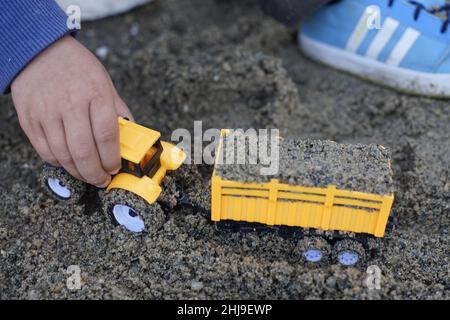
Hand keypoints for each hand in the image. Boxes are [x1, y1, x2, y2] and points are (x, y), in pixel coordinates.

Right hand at [11, 35, 132, 186]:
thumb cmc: (78, 68)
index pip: (106, 135)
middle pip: (84, 151)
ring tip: (88, 174)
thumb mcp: (105, 84)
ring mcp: (47, 112)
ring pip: (63, 155)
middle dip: (95, 173)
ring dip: (78, 172)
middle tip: (102, 180)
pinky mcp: (29, 119)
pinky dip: (59, 163)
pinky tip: (69, 162)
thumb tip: (131, 137)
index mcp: (95, 94)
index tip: (115, 168)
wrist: (39, 51)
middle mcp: (70, 104)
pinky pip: (45, 151)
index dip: (112, 158)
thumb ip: (117, 111)